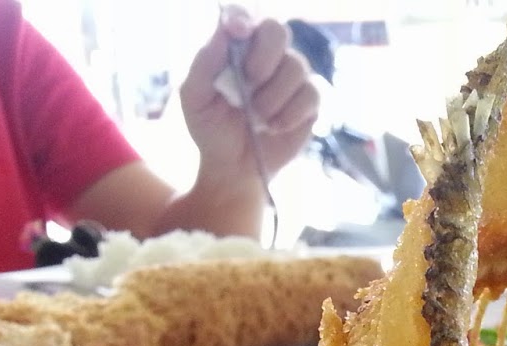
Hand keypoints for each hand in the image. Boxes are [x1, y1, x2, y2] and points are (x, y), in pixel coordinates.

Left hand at [178, 7, 319, 183]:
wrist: (233, 168)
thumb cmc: (210, 129)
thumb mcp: (195, 97)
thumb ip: (205, 62)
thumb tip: (226, 29)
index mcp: (236, 48)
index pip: (244, 16)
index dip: (243, 17)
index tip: (237, 31)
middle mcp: (266, 56)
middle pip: (278, 30)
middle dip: (264, 57)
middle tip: (249, 81)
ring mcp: (290, 78)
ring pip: (297, 66)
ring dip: (273, 95)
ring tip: (257, 117)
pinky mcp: (308, 102)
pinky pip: (311, 94)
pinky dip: (291, 113)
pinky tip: (274, 127)